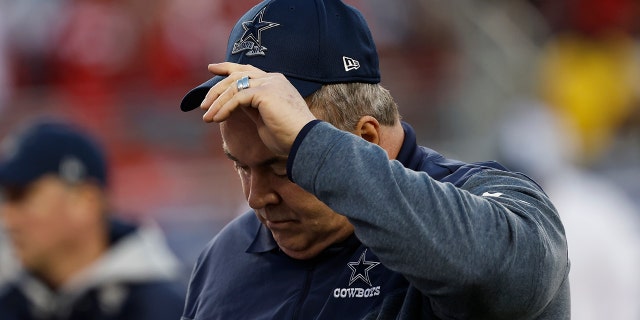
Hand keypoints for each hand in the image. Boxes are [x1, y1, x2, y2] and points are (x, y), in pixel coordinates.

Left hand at [200, 62, 316, 155]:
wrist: (304, 142)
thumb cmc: (288, 137)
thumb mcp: (264, 118)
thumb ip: (251, 106)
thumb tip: (234, 102)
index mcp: (275, 82)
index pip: (247, 70)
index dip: (228, 67)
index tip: (212, 68)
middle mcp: (273, 79)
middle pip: (237, 74)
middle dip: (216, 88)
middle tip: (203, 105)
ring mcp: (269, 84)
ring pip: (234, 86)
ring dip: (217, 102)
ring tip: (207, 117)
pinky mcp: (265, 93)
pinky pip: (236, 98)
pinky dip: (224, 108)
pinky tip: (217, 119)